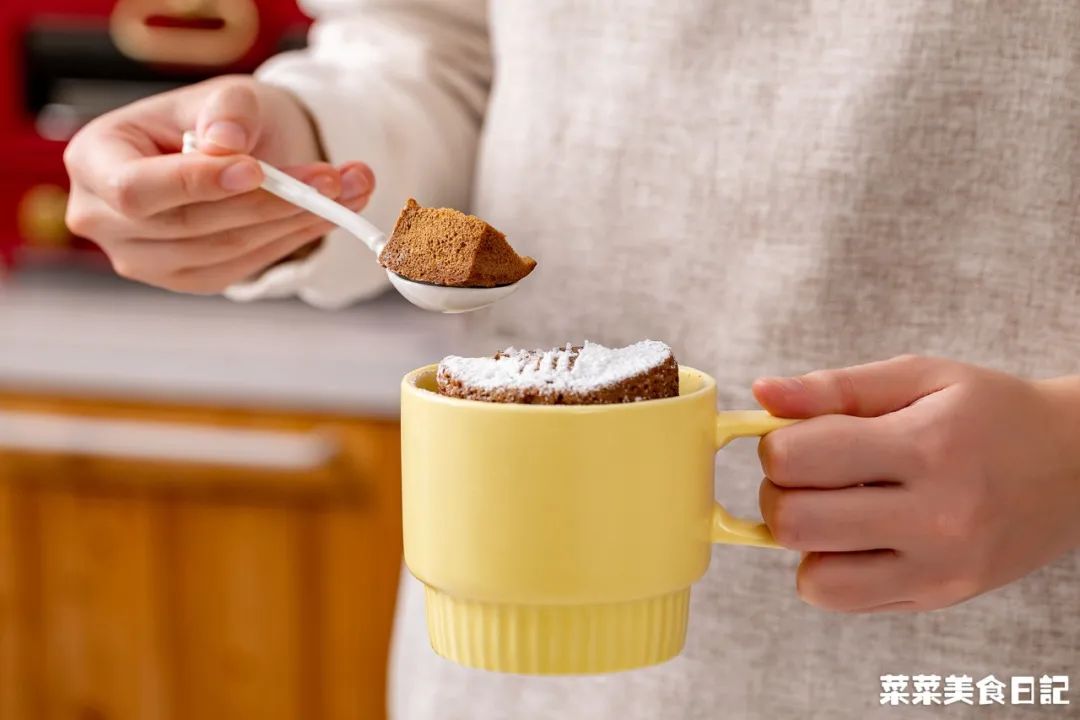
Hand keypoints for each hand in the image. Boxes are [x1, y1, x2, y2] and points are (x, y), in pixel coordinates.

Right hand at [64, 75, 374, 292]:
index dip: (196, 183)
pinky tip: (325, 216)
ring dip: (294, 222)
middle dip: (270, 201)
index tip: (257, 169)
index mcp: (94, 159)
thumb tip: (226, 145)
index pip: (136, 188)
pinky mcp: (185, 279)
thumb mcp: (227, 96)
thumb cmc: (220, 118)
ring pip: (224, 249)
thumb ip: (228, 112)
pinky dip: (289, 241)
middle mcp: (103, 218)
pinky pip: (241, 267)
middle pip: (190, 224)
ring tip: (348, 189)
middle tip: (334, 179)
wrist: (236, 150)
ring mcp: (141, 258)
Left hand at [753, 355, 1079, 611]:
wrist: (1077, 466)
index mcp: (926, 446)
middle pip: (794, 523)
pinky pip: (844, 601)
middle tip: (806, 475)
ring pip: (813, 578)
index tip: (795, 438)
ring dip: (802, 542)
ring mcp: (939, 568)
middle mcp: (936, 516)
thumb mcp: (920, 376)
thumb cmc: (989, 413)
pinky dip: (829, 570)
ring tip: (833, 508)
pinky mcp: (938, 598)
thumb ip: (835, 387)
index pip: (797, 459)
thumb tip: (762, 394)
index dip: (775, 446)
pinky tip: (856, 537)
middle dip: (778, 494)